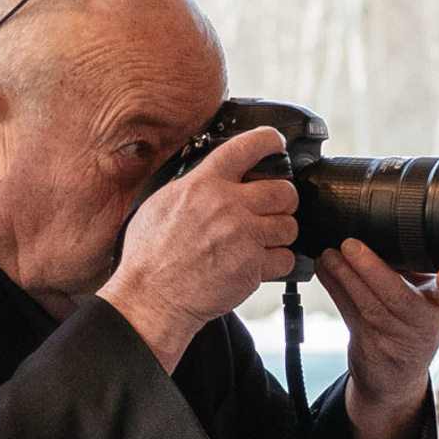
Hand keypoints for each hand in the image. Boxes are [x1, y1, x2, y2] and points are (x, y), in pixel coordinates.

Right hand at [101, 126, 298, 371]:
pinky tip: (259, 263)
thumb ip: (190, 185)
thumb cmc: (149, 256)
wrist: (151, 297)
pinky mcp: (253, 266)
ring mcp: (243, 236)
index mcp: (203, 184)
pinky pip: (285, 258)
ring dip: (280, 233)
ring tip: (263, 239)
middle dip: (283, 199)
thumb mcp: (160, 204)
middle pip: (283, 190)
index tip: (275, 143)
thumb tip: (209, 174)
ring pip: (289, 225)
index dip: (269, 140)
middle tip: (273, 208)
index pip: (248, 147)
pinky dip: (277, 262)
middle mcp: (227, 205)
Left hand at [319, 239, 438, 414]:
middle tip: (350, 245)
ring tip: (330, 254)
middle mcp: (423, 324)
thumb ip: (420, 270)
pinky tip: (324, 268)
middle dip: (372, 270)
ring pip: (368, 306)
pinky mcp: (368, 344)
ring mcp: (394, 338)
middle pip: (399, 298)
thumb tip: (390, 226)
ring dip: (345, 277)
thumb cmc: (412, 321)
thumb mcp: (428, 299)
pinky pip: (348, 312)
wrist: (395, 373)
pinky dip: (334, 287)